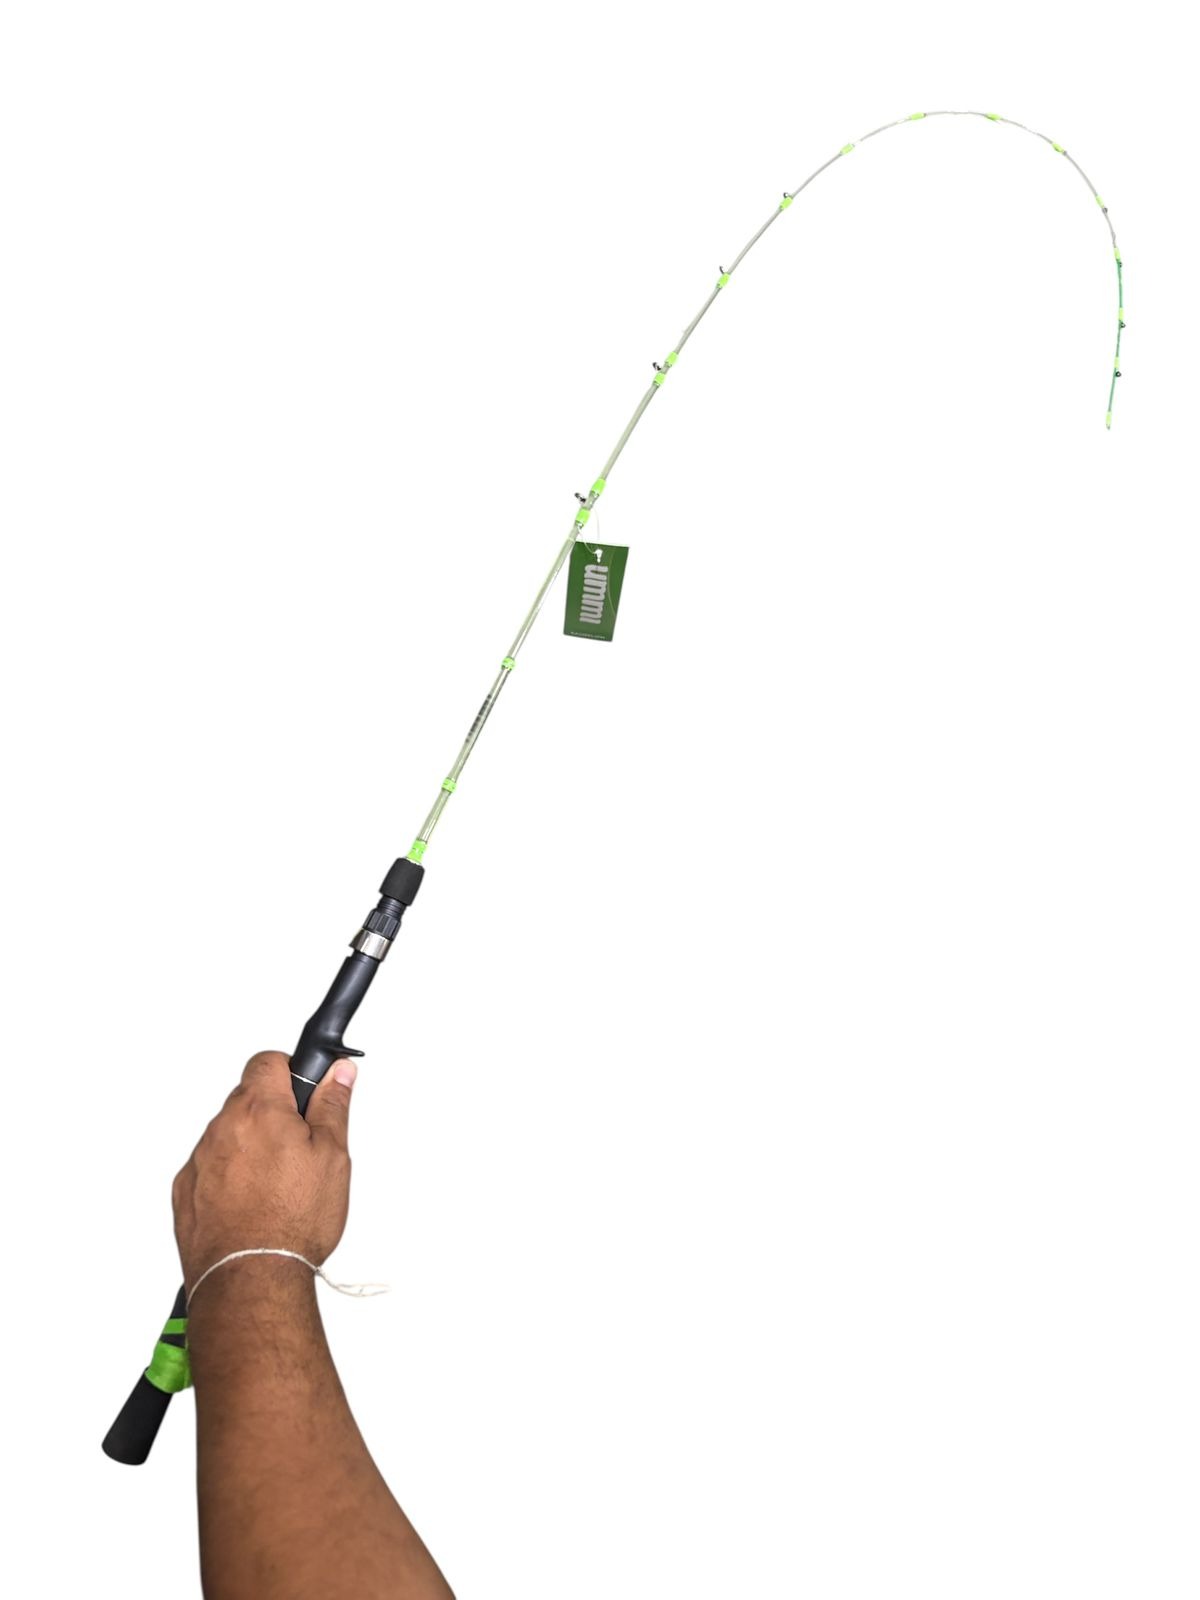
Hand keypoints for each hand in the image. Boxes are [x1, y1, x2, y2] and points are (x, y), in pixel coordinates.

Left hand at [173, 1051, 356, 1292]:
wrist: (250, 1279)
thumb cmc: (292, 1221)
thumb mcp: (333, 1157)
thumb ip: (332, 1106)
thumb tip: (338, 1072)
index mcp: (259, 1110)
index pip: (267, 1061)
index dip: (289, 1071)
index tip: (303, 1093)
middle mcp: (221, 1129)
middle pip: (246, 1100)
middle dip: (272, 1115)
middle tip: (299, 1149)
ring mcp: (198, 1161)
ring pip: (227, 1136)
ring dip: (249, 1148)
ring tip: (277, 1187)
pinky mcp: (184, 1193)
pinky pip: (208, 1169)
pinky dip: (228, 1178)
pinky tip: (251, 1205)